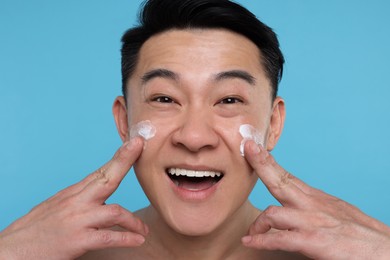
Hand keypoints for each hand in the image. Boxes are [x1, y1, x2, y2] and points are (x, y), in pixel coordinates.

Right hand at [0, 138, 147, 259]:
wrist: (11, 250)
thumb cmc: (36, 229)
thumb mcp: (57, 207)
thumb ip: (79, 199)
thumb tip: (97, 194)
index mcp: (73, 193)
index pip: (100, 171)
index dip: (119, 156)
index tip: (135, 142)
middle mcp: (76, 202)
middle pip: (107, 178)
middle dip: (125, 160)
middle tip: (141, 147)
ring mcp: (77, 220)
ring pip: (115, 211)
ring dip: (134, 221)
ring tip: (143, 232)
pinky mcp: (77, 240)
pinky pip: (108, 237)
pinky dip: (126, 238)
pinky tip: (137, 240)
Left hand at [241, 141, 389, 258]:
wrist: (386, 252)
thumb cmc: (361, 235)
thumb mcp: (336, 213)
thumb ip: (314, 207)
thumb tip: (298, 207)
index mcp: (316, 198)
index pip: (287, 176)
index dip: (268, 161)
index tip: (254, 148)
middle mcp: (313, 205)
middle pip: (280, 180)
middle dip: (262, 164)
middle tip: (247, 149)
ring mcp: (313, 221)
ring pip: (273, 212)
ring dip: (258, 223)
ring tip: (252, 232)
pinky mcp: (314, 241)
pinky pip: (280, 238)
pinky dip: (262, 240)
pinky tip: (250, 241)